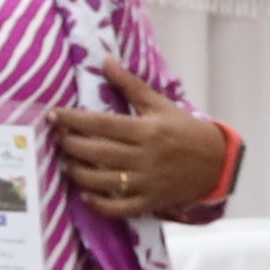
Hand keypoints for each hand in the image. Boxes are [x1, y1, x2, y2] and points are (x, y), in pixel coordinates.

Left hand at [43, 66, 239, 224]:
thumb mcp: (160, 104)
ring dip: (77, 172)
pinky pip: (117, 208)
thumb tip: (105, 60)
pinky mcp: (149, 202)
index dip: (73, 120)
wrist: (216, 162)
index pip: (101, 124)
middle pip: (97, 152)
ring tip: (65, 163)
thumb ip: (130, 84)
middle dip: (70, 145)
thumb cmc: (184, 129)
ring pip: (101, 181)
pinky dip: (97, 204)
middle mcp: (144, 157)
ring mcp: (146, 183)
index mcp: (146, 130)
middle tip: (56, 138)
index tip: (53, 115)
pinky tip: (86, 193)